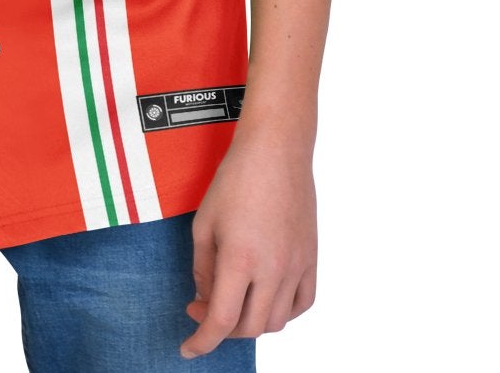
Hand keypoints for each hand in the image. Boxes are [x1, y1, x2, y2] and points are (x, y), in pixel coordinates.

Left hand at [178, 139, 316, 358]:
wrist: (276, 150)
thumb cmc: (236, 179)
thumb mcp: (204, 222)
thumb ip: (202, 267)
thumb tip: (204, 299)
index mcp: (241, 259)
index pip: (221, 320)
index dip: (202, 341)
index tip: (188, 348)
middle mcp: (273, 269)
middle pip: (250, 328)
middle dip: (222, 329)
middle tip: (201, 308)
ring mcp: (297, 265)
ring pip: (277, 321)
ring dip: (251, 323)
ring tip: (233, 300)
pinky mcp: (311, 257)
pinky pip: (302, 303)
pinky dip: (283, 313)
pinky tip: (266, 299)